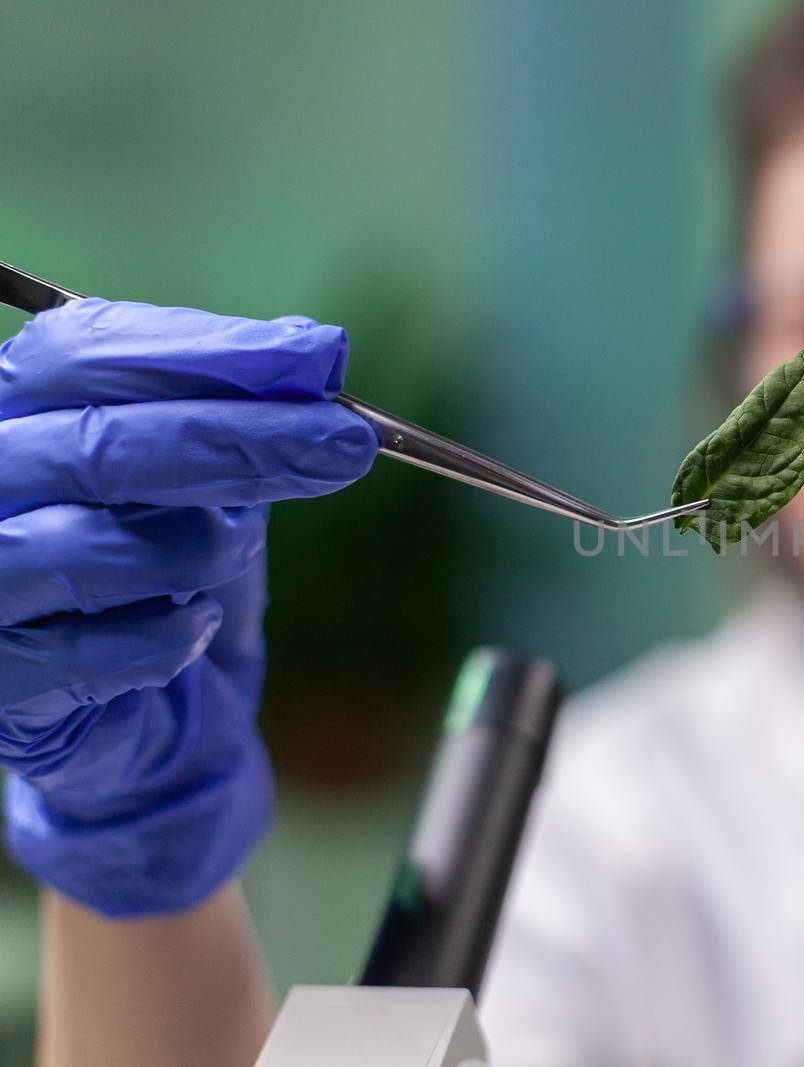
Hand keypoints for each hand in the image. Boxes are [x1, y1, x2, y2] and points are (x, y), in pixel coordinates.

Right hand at [0, 298, 377, 916]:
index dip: (203, 351)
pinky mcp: (1, 688)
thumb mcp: (211, 485)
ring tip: (237, 550)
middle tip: (345, 442)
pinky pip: (91, 654)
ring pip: (84, 547)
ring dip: (199, 547)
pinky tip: (200, 625)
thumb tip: (312, 349)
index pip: (81, 354)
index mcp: (11, 416)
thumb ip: (241, 418)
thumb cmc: (171, 584)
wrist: (153, 731)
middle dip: (239, 438)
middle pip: (94, 445)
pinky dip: (171, 636)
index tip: (316, 356)